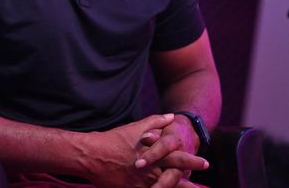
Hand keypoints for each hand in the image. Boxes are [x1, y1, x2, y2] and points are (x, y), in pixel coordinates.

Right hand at [84, 114, 206, 187]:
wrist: (93, 155)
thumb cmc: (115, 139)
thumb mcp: (135, 127)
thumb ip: (155, 122)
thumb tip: (172, 117)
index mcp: (153, 153)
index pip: (176, 156)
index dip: (191, 160)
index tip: (205, 162)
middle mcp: (150, 169)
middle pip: (174, 178)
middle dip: (189, 183)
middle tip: (201, 187)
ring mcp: (142, 183)